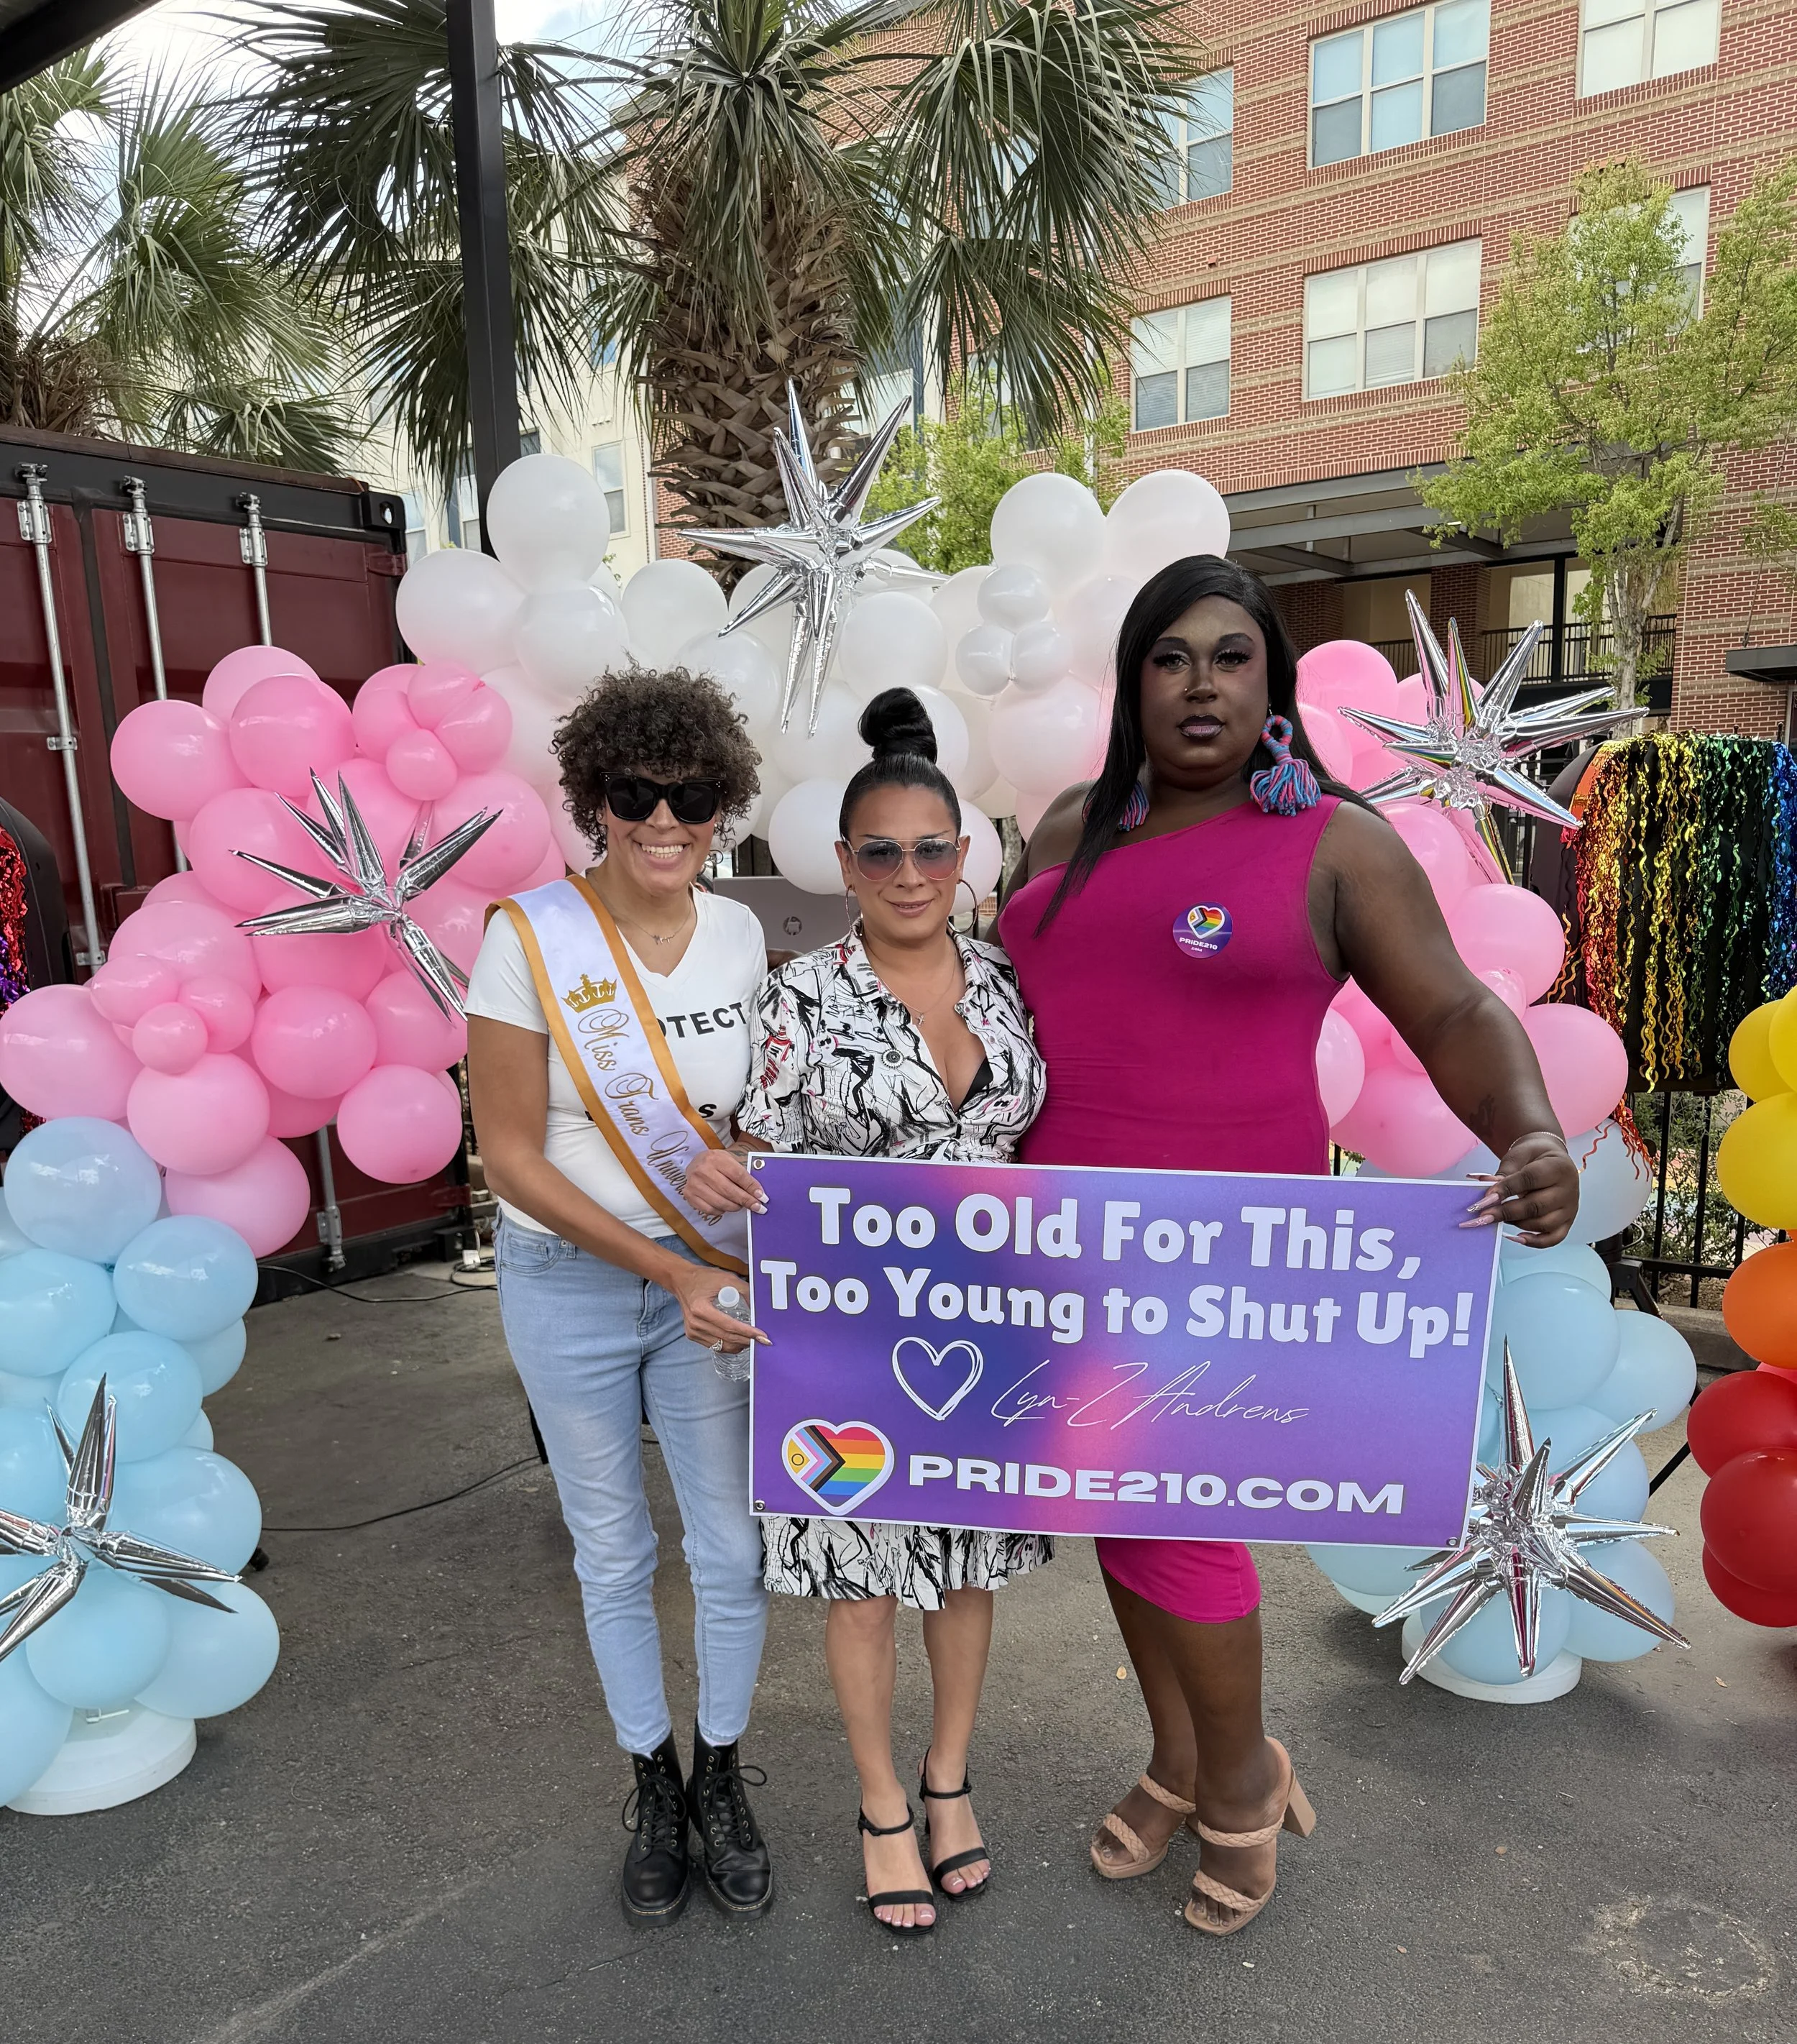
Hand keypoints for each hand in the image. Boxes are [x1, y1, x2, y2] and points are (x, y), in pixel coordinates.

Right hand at [663, 1258, 768, 1354]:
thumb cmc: (704, 1278)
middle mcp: (695, 1323)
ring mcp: (692, 1331)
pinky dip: (728, 1345)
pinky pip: (715, 1346)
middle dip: (747, 1341)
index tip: (762, 1336)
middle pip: (727, 1338)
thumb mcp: (727, 1279)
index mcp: (701, 1308)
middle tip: (763, 1340)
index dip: (748, 1332)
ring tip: (752, 1340)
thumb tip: (760, 1308)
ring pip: (722, 1346)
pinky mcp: (692, 1335)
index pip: (729, 1326)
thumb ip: (745, 1291)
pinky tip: (739, 1340)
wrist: (682, 1281)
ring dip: (739, 1345)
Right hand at [683, 1146, 765, 1223]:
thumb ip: (743, 1174)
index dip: (752, 1187)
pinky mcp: (689, 1195)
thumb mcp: (730, 1161)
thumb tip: (758, 1193)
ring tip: (740, 1204)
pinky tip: (725, 1205)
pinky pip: (710, 1210)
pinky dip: (721, 1210)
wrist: (696, 1163)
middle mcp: (703, 1170)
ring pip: (720, 1203)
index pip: (738, 1175)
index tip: (762, 1197)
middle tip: (757, 1207)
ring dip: (735, 1207)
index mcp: (716, 1158)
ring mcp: (694, 1184)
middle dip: (746, 1201)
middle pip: (730, 1191)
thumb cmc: (717, 1163)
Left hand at [1463, 1131, 1578, 1246]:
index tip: (1486, 1197)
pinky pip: (1553, 1238)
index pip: (1530, 1179)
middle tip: (1484, 1215)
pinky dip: (1534, 1241)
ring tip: (1498, 1217)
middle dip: (1506, 1212)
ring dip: (1516, 1223)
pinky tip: (1515, 1237)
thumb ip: (1503, 1173)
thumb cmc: (1533, 1157)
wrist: (1551, 1159)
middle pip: (1536, 1205)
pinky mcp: (1568, 1222)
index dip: (1506, 1189)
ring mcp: (1570, 1208)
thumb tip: (1485, 1185)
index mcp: (1558, 1167)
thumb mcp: (1518, 1156)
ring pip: (1543, 1224)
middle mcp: (1569, 1189)